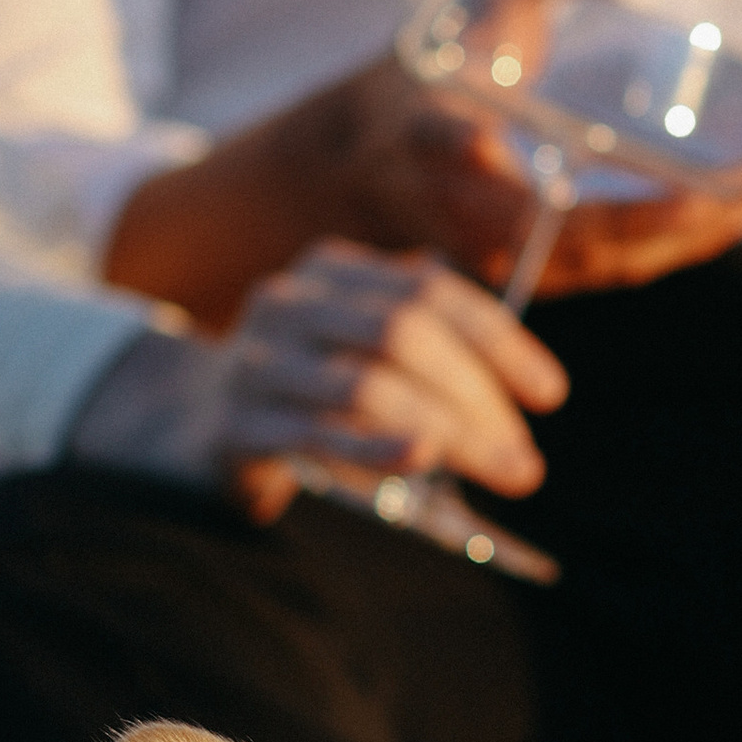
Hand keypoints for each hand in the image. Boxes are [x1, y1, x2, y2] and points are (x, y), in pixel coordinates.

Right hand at [103, 0, 678, 325]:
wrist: (353, 167)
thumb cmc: (431, 66)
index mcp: (428, 130)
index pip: (455, 147)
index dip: (493, 151)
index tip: (534, 144)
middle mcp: (459, 203)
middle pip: (574, 232)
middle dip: (672, 219)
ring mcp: (490, 251)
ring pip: (598, 265)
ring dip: (684, 244)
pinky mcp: (516, 276)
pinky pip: (599, 273)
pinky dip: (662, 253)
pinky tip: (715, 224)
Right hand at [214, 241, 567, 526]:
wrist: (193, 423)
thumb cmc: (306, 388)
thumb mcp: (360, 345)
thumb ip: (428, 342)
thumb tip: (528, 391)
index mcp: (333, 271)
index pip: (431, 291)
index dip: (499, 342)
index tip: (549, 395)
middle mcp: (291, 302)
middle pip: (404, 333)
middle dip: (479, 396)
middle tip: (524, 460)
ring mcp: (258, 361)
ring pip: (367, 381)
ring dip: (447, 430)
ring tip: (497, 470)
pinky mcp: (236, 423)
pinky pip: (315, 432)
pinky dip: (375, 447)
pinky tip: (421, 460)